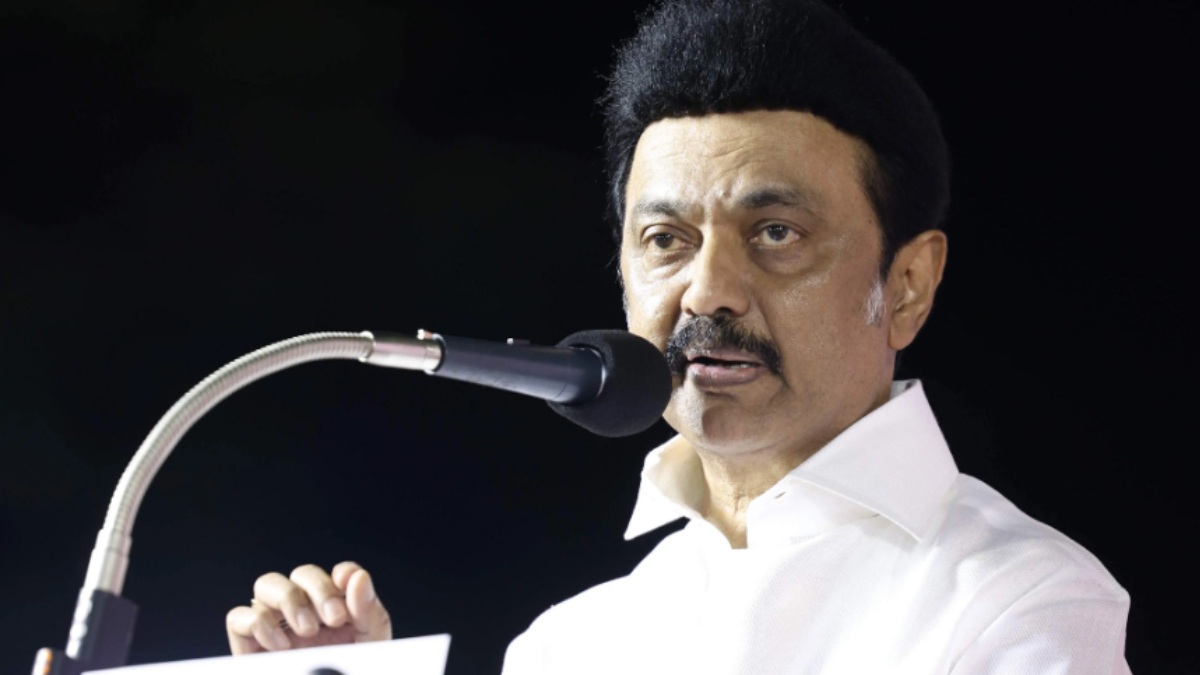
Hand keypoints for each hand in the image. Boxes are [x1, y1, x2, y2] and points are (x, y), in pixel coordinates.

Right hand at [226, 561, 391, 653]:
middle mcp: (306, 614)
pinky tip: (281, 644)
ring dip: (288, 598)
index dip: (342, 575)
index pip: (336, 575)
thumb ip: (367, 611)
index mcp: (338, 611)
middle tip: (333, 618)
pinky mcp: (248, 647)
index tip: (349, 591)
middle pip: (301, 574)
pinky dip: (257, 622)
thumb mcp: (368, 646)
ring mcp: (275, 628)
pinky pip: (239, 617)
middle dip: (317, 589)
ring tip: (307, 629)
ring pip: (267, 585)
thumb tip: (356, 576)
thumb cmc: (349, 674)